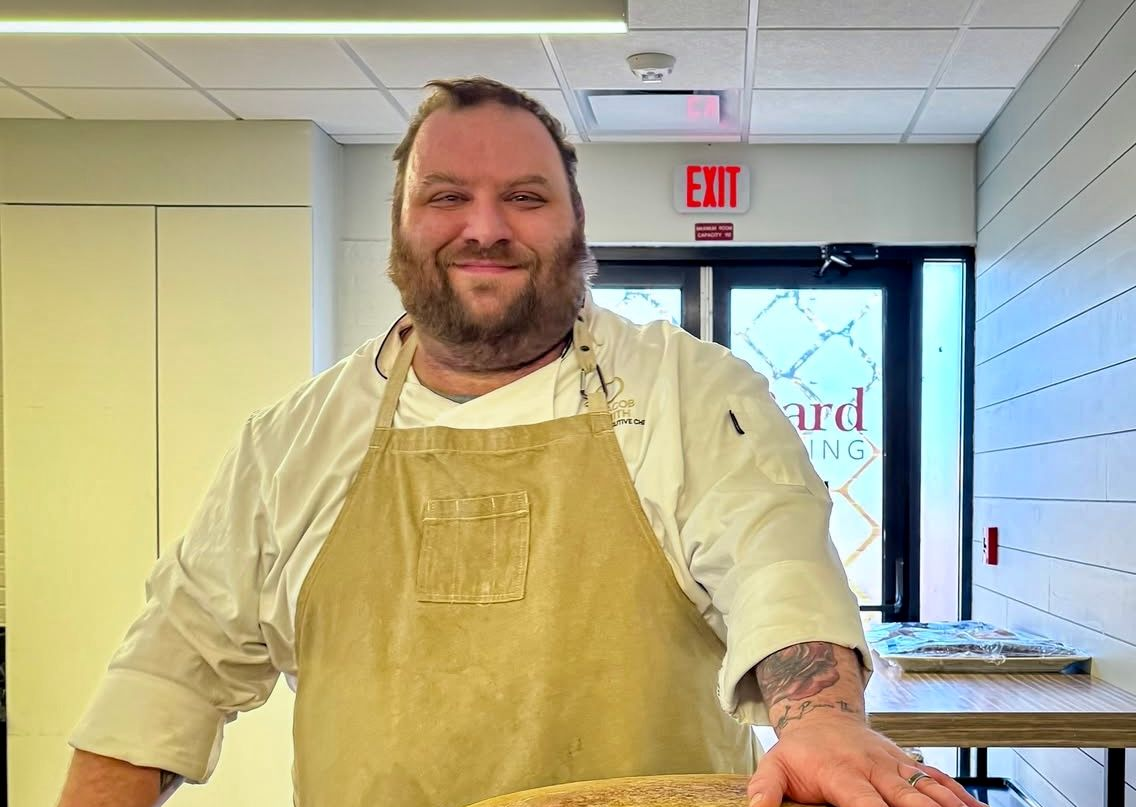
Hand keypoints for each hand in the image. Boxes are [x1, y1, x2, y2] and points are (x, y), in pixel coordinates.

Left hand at [746, 715, 987, 806]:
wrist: (822, 714)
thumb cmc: (800, 750)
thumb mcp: (774, 766)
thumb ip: (765, 790)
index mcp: (842, 774)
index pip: (865, 804)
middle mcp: (875, 769)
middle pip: (909, 799)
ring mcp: (896, 765)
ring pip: (931, 789)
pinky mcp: (909, 764)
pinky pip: (940, 780)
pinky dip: (962, 797)